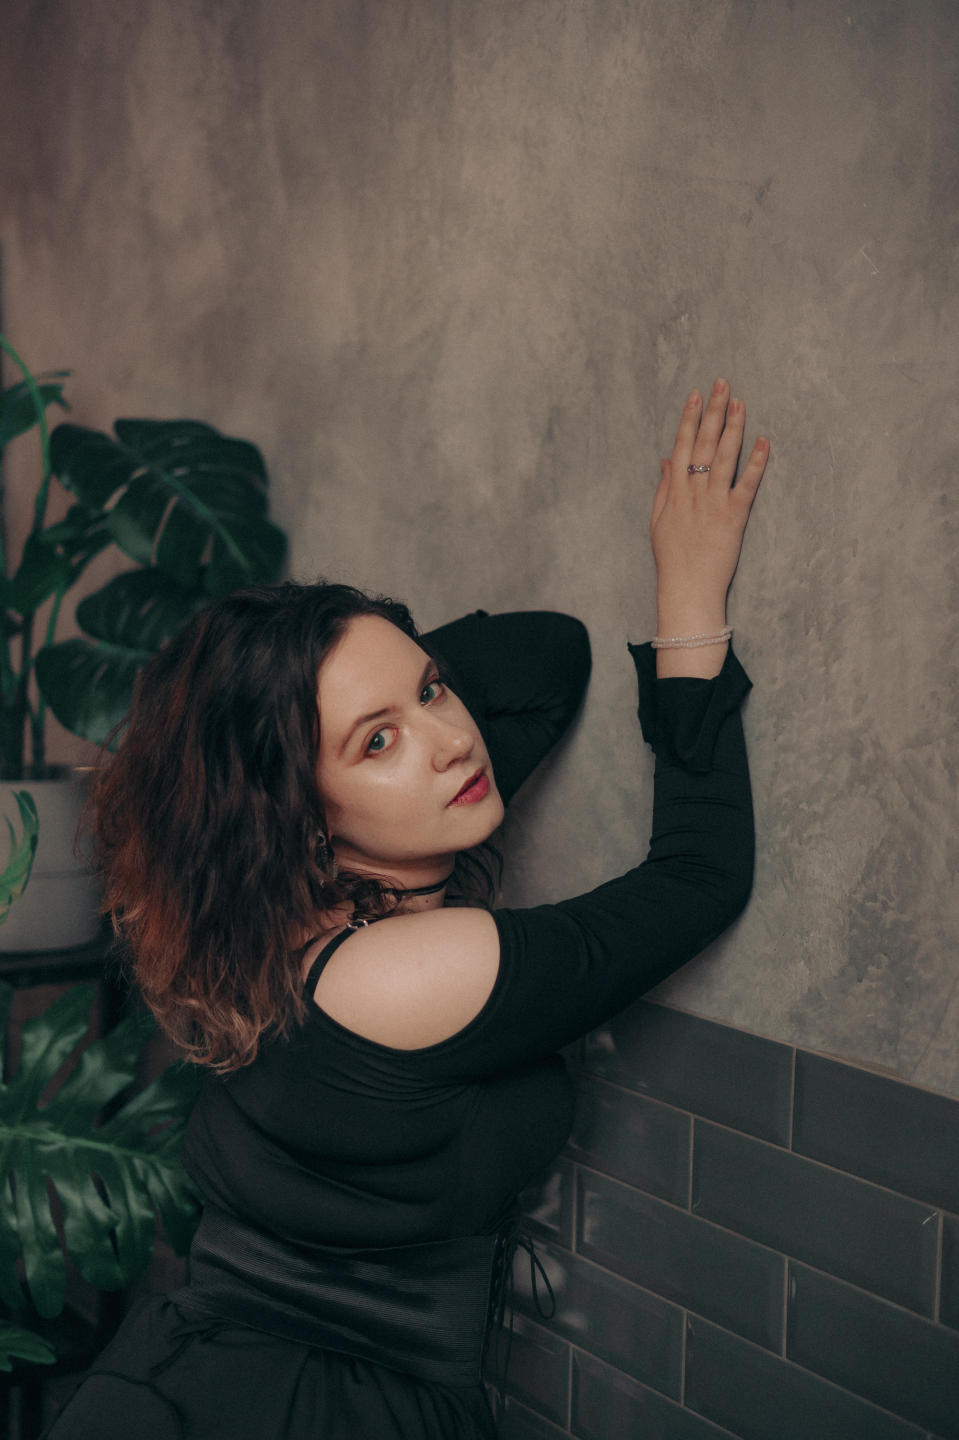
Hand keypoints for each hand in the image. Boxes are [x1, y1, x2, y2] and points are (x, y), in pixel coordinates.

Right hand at [650, 380, 767, 628]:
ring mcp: (714, 503)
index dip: (689, 418)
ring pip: (724, 457)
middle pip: (703, 443)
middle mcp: (694, 492)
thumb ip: (664, 488)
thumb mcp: (659, 521)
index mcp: (675, 491)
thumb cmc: (673, 558)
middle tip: (722, 383)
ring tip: (740, 402)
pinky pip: (747, 484)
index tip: (696, 395)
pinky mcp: (734, 517)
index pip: (681, 446)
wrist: (687, 588)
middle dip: (713, 411)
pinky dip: (757, 462)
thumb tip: (666, 459)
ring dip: (733, 427)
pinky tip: (764, 441)